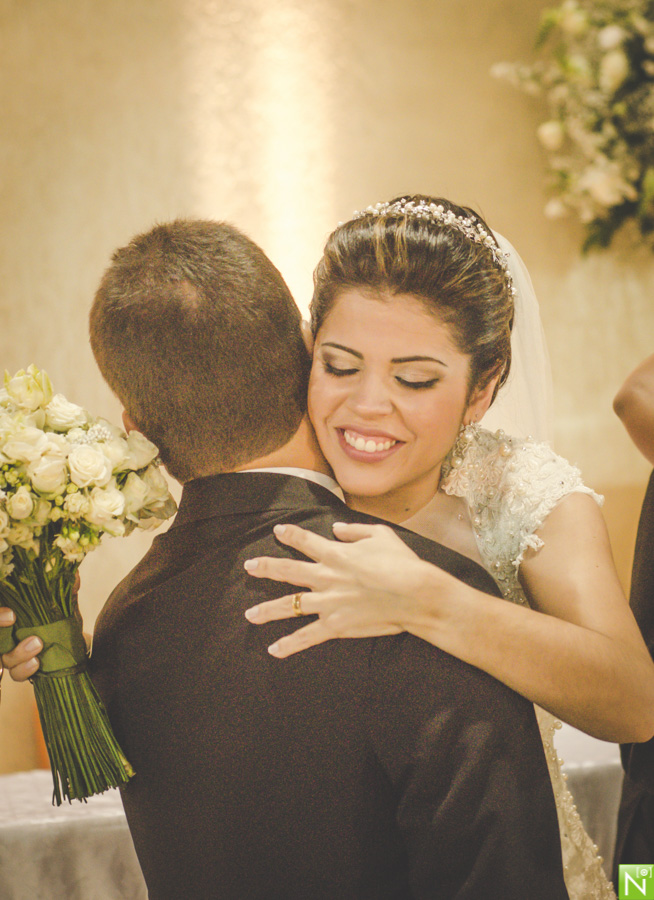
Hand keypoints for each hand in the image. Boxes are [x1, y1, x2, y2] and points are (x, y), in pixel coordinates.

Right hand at [0, 571, 82, 681]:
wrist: (77, 644)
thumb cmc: (62, 618)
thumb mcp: (64, 602)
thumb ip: (65, 589)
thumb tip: (73, 575)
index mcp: (11, 616)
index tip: (11, 614)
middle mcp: (7, 635)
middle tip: (13, 618)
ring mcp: (11, 653)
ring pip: (4, 658)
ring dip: (17, 652)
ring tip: (38, 643)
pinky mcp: (23, 669)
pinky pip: (17, 674)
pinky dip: (24, 670)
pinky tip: (36, 664)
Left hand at [244, 521, 434, 657]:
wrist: (414, 593)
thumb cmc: (402, 562)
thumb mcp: (380, 535)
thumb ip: (355, 530)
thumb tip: (337, 528)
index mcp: (335, 554)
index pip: (305, 541)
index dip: (290, 534)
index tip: (278, 531)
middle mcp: (325, 577)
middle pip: (288, 571)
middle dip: (266, 567)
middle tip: (249, 566)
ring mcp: (327, 602)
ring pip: (289, 606)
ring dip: (267, 610)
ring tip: (249, 614)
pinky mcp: (335, 625)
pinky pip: (306, 636)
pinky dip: (289, 644)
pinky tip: (274, 650)